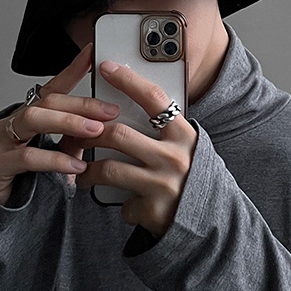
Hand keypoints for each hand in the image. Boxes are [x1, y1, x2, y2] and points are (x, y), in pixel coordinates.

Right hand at [0, 44, 119, 204]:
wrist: (0, 214)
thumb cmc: (29, 184)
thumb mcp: (60, 157)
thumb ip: (76, 140)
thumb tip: (106, 125)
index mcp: (29, 118)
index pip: (53, 89)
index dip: (72, 70)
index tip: (93, 54)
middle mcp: (12, 123)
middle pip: (46, 102)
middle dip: (81, 104)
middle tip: (110, 110)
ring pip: (33, 120)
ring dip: (68, 123)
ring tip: (95, 131)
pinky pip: (27, 157)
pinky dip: (55, 160)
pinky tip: (76, 166)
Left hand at [77, 60, 197, 235]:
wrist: (212, 223)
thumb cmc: (193, 181)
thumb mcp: (188, 150)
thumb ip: (165, 133)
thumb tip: (130, 107)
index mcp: (184, 136)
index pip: (153, 99)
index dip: (128, 81)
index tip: (106, 67)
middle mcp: (175, 158)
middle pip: (118, 135)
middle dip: (90, 135)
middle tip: (78, 139)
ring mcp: (163, 185)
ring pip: (108, 169)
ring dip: (89, 172)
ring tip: (84, 175)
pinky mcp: (153, 210)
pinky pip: (122, 203)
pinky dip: (121, 205)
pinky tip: (127, 205)